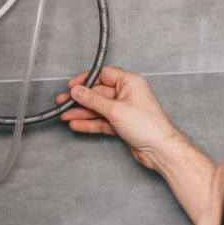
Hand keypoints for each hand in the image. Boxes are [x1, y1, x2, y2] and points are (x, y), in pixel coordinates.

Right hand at [56, 66, 180, 171]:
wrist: (159, 149)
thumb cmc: (148, 126)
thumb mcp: (115, 109)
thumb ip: (93, 100)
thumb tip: (78, 91)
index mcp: (130, 82)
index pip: (103, 75)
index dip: (85, 80)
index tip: (72, 86)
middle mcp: (127, 94)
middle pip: (98, 93)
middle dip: (80, 99)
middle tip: (63, 102)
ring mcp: (124, 109)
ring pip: (98, 108)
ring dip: (81, 112)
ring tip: (65, 114)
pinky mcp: (121, 124)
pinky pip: (101, 120)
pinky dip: (89, 122)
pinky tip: (77, 123)